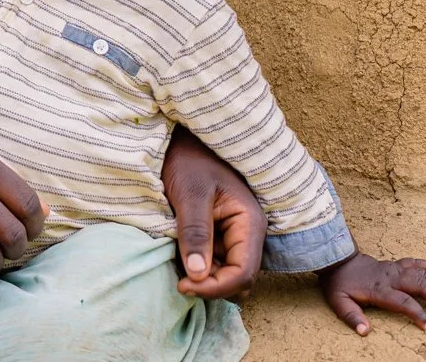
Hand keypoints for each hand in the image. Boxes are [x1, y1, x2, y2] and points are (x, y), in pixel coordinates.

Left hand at [161, 127, 261, 298]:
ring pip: (226, 272)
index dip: (217, 287)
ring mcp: (233, 233)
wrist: (180, 138)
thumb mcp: (189, 194)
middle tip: (178, 279)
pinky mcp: (218, 232)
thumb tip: (198, 276)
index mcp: (249, 222)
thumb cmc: (187, 158)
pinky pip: (214, 260)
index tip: (184, 286)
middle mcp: (247, 232)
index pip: (244, 272)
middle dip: (212, 285)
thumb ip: (195, 233)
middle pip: (239, 277)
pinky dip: (198, 265)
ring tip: (175, 266)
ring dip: (204, 277)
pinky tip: (176, 256)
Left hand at [318, 252, 425, 333]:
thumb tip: (364, 331)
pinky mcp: (396, 263)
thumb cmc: (340, 284)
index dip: (417, 314)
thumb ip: (352, 317)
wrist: (337, 260)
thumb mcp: (339, 302)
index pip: (402, 302)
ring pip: (421, 273)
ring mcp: (394, 268)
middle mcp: (390, 277)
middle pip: (418, 285)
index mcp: (378, 289)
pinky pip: (416, 262)